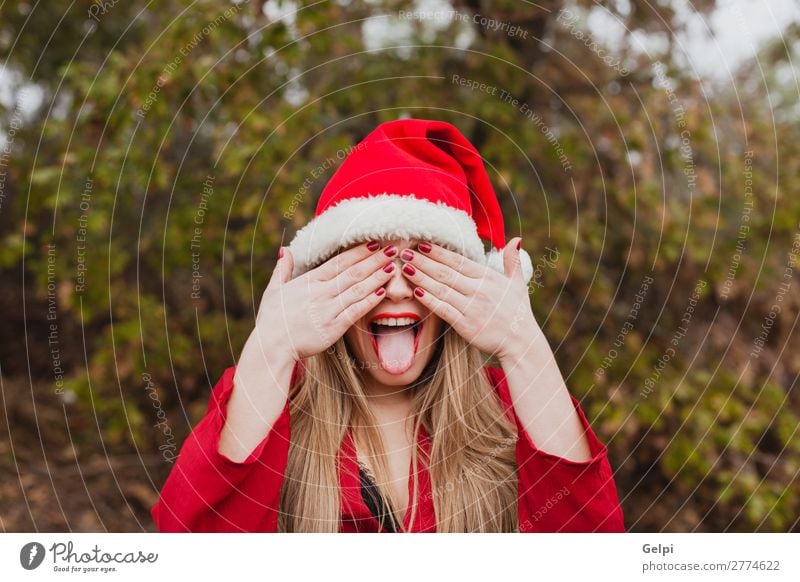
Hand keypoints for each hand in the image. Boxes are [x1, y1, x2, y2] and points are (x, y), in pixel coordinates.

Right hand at [254, 241, 398, 360]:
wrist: (271, 347)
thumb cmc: (272, 320)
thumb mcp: (273, 290)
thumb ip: (282, 269)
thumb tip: (285, 250)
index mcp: (309, 282)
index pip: (339, 262)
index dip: (359, 252)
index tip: (375, 243)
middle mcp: (321, 293)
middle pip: (353, 272)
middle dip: (375, 259)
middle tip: (393, 249)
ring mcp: (328, 310)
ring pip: (357, 289)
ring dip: (377, 277)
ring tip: (393, 267)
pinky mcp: (333, 327)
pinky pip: (355, 311)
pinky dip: (369, 301)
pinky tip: (383, 293)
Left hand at [399, 238, 538, 361]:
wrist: (520, 343)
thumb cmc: (518, 313)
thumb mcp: (518, 284)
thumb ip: (513, 261)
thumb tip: (516, 240)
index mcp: (488, 278)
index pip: (458, 261)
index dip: (438, 252)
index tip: (421, 244)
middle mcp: (479, 290)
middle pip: (445, 272)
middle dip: (423, 261)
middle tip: (405, 252)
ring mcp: (471, 308)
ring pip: (441, 289)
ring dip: (421, 278)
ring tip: (405, 268)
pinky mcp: (465, 325)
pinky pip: (444, 310)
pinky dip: (430, 300)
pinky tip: (416, 293)